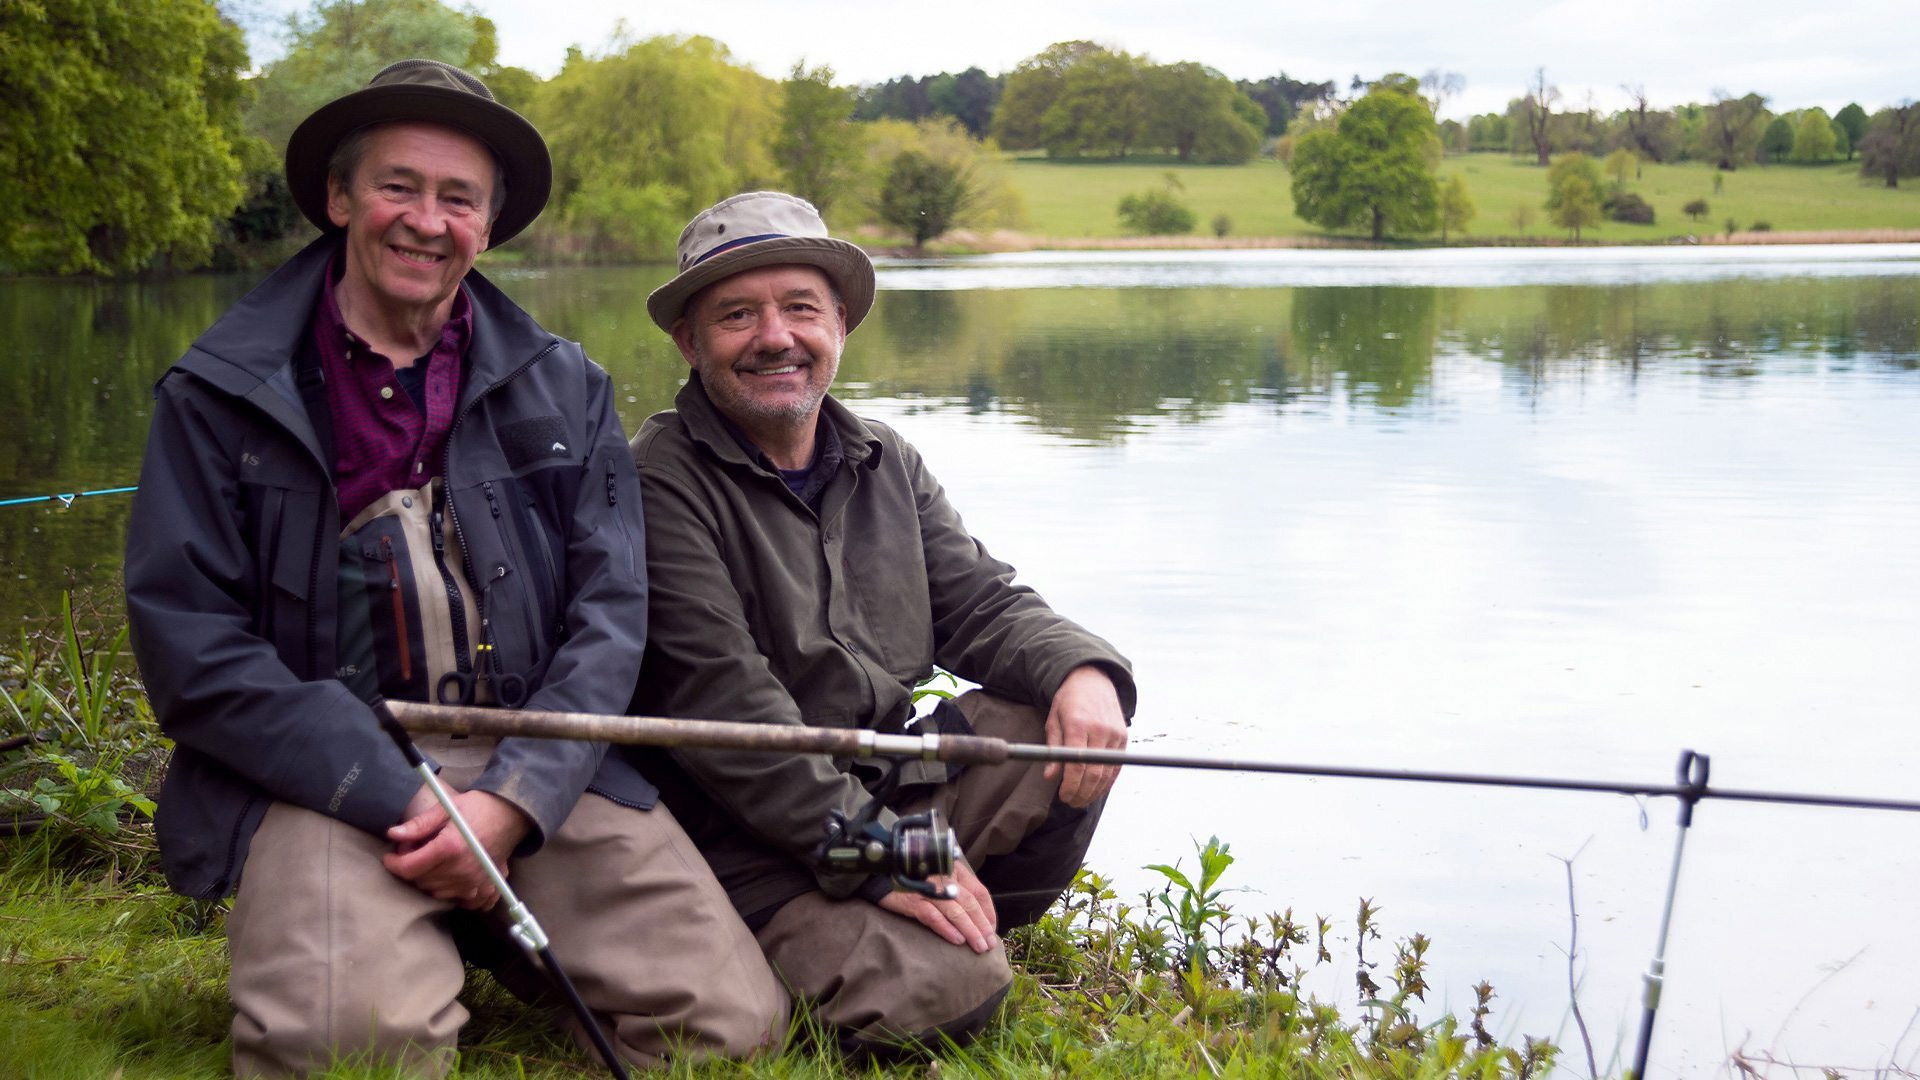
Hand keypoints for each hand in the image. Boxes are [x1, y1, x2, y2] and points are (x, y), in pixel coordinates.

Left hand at [383, 785, 530, 909]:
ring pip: (437, 893)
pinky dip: (454, 894)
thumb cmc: (478, 807)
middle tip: (415, 852)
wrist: (511, 814)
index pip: (409, 869)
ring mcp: (475, 882)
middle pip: (421, 882)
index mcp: (449, 848)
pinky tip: (452, 879)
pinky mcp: (486, 887)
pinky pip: (463, 902)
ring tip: (434, 862)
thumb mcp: (446, 808)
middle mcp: (462, 870)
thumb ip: (419, 824)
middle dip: (412, 869)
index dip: (394, 863)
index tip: (390, 857)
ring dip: (430, 881)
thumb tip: (393, 835)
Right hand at [875, 858, 997, 952]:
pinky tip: (957, 940)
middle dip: (982, 926)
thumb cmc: (914, 879)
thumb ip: (956, 891)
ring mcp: (929, 889)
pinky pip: (934, 916)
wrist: (880, 874)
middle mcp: (944, 877)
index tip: (992, 930)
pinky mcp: (913, 900)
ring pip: (956, 911)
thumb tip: (977, 918)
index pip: (979, 891)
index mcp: (954, 869)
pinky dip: (947, 929)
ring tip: (978, 947)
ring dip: (970, 931)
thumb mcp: (939, 879)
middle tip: (989, 945)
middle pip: (970, 903)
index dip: (989, 912)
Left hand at [1043, 664, 1126, 806]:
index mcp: (1079, 724)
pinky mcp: (1124, 737)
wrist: (1093, 680)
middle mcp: (1100, 730)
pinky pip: (1117, 767)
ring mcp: (1115, 734)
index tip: (1063, 796)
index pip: (1077, 764)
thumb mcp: (1053, 720)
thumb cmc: (1069, 701)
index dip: (1070, 785)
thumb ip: (1053, 749)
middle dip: (1081, 792)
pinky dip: (1107, 782)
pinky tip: (1096, 790)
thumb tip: (1049, 776)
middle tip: (1070, 801)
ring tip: (1081, 799)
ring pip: (1106, 773)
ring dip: (1094, 791)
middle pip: (1093, 772)